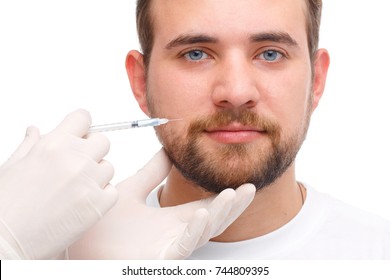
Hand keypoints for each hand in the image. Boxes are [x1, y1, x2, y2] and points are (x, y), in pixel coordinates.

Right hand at [0, 109, 117, 258]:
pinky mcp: (99, 205)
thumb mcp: (12, 167)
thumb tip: (35, 130)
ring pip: (109, 167)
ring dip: (97, 175)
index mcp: (53, 145)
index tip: (81, 134)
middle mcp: (75, 160)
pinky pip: (113, 191)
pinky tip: (83, 203)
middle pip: (103, 141)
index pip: (83, 118)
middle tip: (78, 165)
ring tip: (76, 189)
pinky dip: (103, 196)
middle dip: (92, 150)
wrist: (6, 245)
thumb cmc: (5, 207)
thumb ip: (30, 145)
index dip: (82, 126)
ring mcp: (89, 182)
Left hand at [68, 149, 254, 258]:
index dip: (224, 197)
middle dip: (233, 206)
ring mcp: (168, 248)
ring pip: (203, 233)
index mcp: (171, 220)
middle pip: (213, 220)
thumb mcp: (131, 190)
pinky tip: (203, 214)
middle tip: (250, 188)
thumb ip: (151, 173)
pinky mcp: (159, 260)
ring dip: (220, 214)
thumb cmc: (103, 223)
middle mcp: (174, 235)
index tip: (240, 183)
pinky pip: (182, 246)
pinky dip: (194, 231)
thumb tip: (166, 151)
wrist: (80, 244)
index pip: (206, 207)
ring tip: (232, 195)